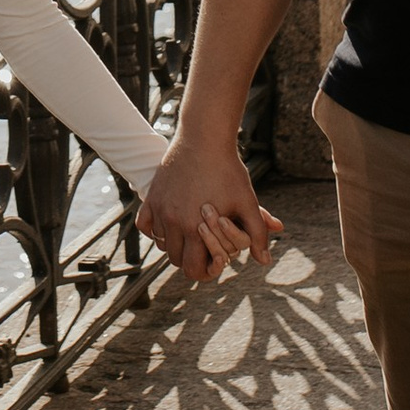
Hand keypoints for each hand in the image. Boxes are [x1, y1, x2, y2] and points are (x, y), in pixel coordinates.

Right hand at [139, 131, 278, 283]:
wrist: (205, 139)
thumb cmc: (228, 171)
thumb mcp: (248, 203)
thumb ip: (257, 235)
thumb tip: (264, 261)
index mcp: (196, 229)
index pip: (193, 269)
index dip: (205, 269)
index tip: (214, 259)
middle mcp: (174, 222)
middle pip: (176, 260)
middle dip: (190, 257)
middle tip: (204, 246)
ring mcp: (161, 209)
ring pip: (161, 243)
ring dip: (175, 243)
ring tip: (191, 231)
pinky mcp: (152, 196)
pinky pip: (145, 226)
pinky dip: (156, 229)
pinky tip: (171, 221)